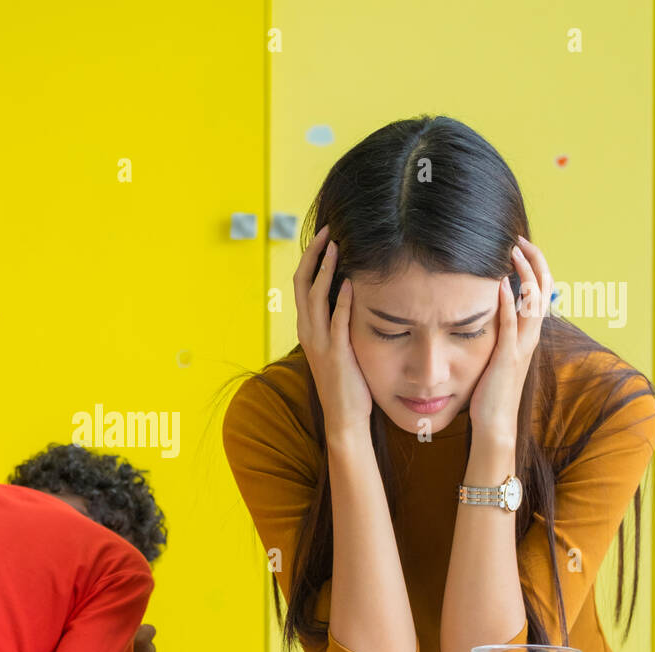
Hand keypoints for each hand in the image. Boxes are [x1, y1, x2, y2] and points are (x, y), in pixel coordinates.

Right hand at [294, 226, 372, 435]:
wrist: (344, 417)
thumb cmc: (347, 382)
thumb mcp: (339, 345)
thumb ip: (339, 321)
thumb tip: (352, 294)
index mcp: (308, 328)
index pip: (303, 285)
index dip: (311, 259)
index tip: (325, 236)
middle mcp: (308, 332)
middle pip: (302, 285)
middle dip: (313, 255)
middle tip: (327, 231)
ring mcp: (320, 343)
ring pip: (315, 299)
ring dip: (324, 271)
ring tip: (335, 247)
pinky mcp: (336, 354)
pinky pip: (336, 323)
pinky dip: (341, 301)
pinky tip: (349, 283)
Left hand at [469, 236, 549, 440]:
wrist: (495, 423)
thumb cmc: (492, 389)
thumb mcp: (498, 353)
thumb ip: (499, 332)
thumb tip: (491, 310)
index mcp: (529, 334)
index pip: (540, 292)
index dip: (534, 266)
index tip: (519, 245)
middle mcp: (531, 337)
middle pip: (543, 290)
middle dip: (534, 261)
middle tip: (519, 239)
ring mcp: (522, 347)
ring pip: (533, 303)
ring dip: (524, 274)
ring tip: (513, 251)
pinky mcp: (508, 358)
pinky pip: (511, 325)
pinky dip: (509, 303)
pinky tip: (502, 284)